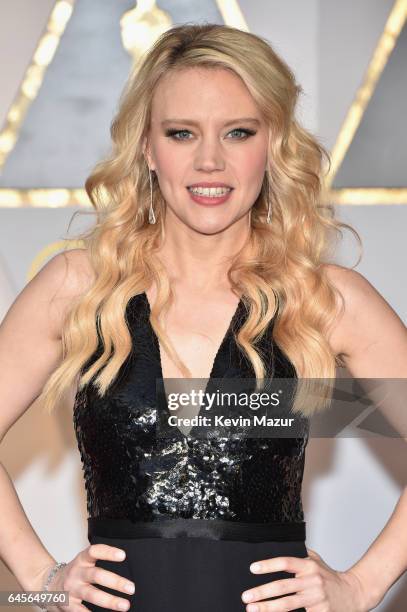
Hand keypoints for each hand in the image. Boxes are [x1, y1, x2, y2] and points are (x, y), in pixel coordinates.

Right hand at [34, 544, 134, 610]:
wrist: (48, 586)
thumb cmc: (74, 573)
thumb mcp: (83, 561)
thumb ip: (99, 559)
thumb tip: (125, 563)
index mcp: (81, 560)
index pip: (94, 551)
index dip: (108, 552)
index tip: (123, 555)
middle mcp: (76, 573)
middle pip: (96, 575)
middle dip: (115, 582)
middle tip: (131, 588)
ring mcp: (72, 590)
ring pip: (92, 595)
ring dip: (110, 601)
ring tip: (124, 605)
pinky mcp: (68, 605)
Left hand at [240, 547, 374, 610]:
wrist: (354, 594)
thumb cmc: (331, 578)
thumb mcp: (317, 561)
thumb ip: (300, 554)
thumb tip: (279, 546)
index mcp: (309, 566)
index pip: (285, 562)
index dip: (268, 565)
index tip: (253, 568)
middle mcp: (312, 581)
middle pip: (282, 587)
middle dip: (262, 592)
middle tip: (246, 596)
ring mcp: (316, 598)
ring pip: (287, 604)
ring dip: (267, 607)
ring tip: (252, 609)